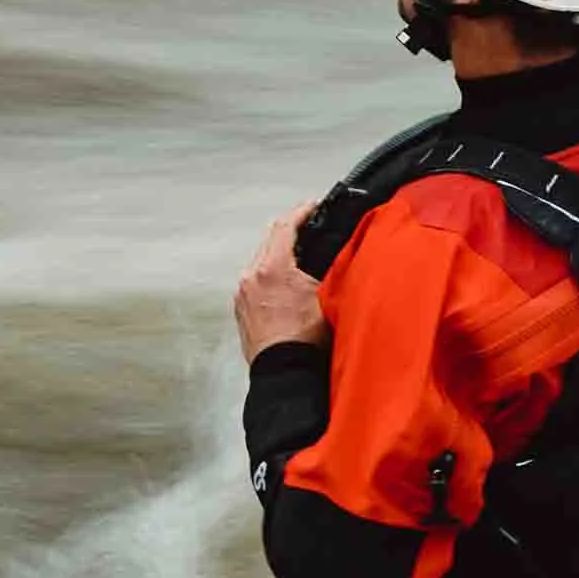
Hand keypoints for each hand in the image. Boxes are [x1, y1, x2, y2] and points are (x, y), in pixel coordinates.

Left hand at [234, 205, 327, 361]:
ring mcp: (242, 293)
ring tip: (298, 259)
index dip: (302, 211)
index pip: (285, 226)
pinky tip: (284, 285)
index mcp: (272, 267)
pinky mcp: (240, 309)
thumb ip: (329, 269)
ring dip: (278, 255)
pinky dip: (269, 275)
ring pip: (260, 261)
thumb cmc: (306, 339)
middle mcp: (251, 276)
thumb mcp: (326, 296)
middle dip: (290, 232)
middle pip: (270, 240)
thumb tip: (338, 255)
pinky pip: (254, 281)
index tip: (313, 206)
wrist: (284, 371)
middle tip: (308, 229)